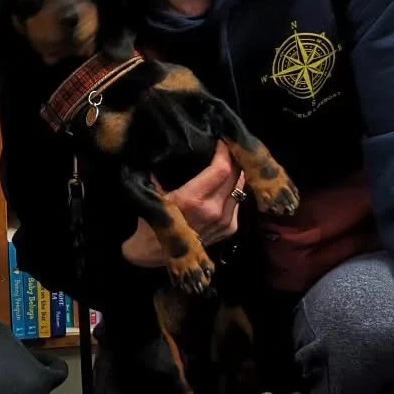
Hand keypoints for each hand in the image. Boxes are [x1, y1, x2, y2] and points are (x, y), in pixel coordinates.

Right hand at [120, 143, 243, 268]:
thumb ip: (163, 170)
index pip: (222, 169)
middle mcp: (213, 210)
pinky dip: (234, 189)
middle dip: (233, 158)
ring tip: (228, 162)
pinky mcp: (229, 229)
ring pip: (240, 187)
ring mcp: (224, 222)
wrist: (154, 252)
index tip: (221, 140)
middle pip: (235, 175)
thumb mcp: (153, 191)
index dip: (225, 151)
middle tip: (227, 147)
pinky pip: (238, 201)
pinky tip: (225, 184)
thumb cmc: (153, 218)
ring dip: (236, 173)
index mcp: (193, 200)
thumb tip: (171, 147)